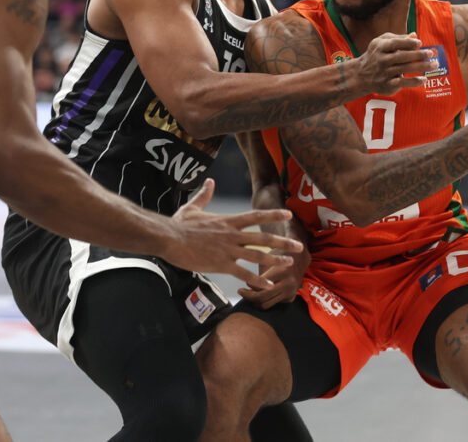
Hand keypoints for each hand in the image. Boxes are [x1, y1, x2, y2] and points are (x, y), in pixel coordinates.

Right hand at [163, 179, 302, 288]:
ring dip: (275, 260)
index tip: (288, 214)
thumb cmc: (179, 223)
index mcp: (228, 220)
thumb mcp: (194, 206)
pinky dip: (257, 280)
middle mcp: (232, 234)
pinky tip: (268, 285)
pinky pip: (243, 274)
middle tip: (299, 246)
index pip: (256, 216)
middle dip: (283, 242)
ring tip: (289, 264)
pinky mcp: (221, 264)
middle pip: (263, 237)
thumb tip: (210, 182)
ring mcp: (228, 250)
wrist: (168, 237)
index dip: (273, 215)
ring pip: (257, 255)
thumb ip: (205, 195)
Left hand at [238, 245, 310, 308]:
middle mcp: (288, 283)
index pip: (259, 284)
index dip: (249, 283)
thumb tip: (249, 284)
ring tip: (248, 295)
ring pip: (267, 304)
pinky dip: (267, 300)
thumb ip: (260, 272)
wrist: (300, 256)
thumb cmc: (281, 253)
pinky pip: (274, 303)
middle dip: (248, 296)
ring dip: (255, 302)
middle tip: (241, 291)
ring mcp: (291, 292)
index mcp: (282, 271)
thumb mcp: (269, 256)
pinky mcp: (291, 297)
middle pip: (262, 297)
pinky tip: (261, 294)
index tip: (245, 281)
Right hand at [353, 32, 436, 94]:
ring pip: (404, 69)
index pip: (395, 43)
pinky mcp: (387, 84)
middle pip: (402, 57)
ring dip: (421, 67)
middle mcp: (381, 60)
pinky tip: (424, 79)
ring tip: (434, 65)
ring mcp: (384, 73)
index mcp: (380, 47)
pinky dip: (414, 81)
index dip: (408, 43)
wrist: (361, 75)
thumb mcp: (382, 43)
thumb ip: (398, 38)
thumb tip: (415, 35)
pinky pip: (402, 83)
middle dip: (418, 55)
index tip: (420, 43)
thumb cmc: (376, 55)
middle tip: (431, 53)